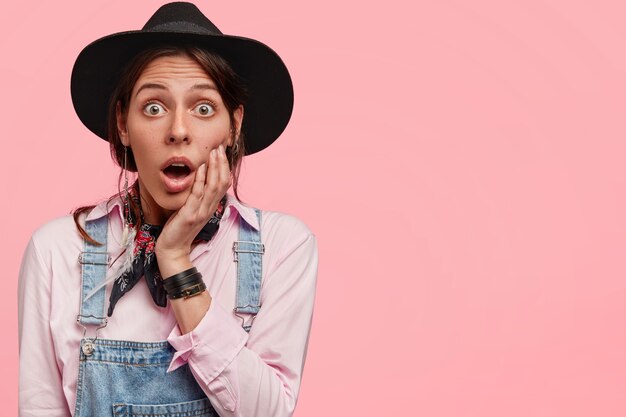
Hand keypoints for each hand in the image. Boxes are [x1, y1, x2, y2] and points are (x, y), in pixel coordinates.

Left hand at [155, 144, 230, 276]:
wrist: (172, 250)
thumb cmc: (179, 229)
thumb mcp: (190, 210)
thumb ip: (196, 197)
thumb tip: (197, 180)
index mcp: (210, 207)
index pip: (223, 184)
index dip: (224, 167)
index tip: (221, 152)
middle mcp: (209, 208)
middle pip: (222, 182)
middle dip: (221, 163)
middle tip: (219, 147)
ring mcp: (201, 212)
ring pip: (213, 186)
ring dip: (214, 167)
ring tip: (213, 152)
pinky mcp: (190, 215)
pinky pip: (197, 195)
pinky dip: (201, 179)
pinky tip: (200, 168)